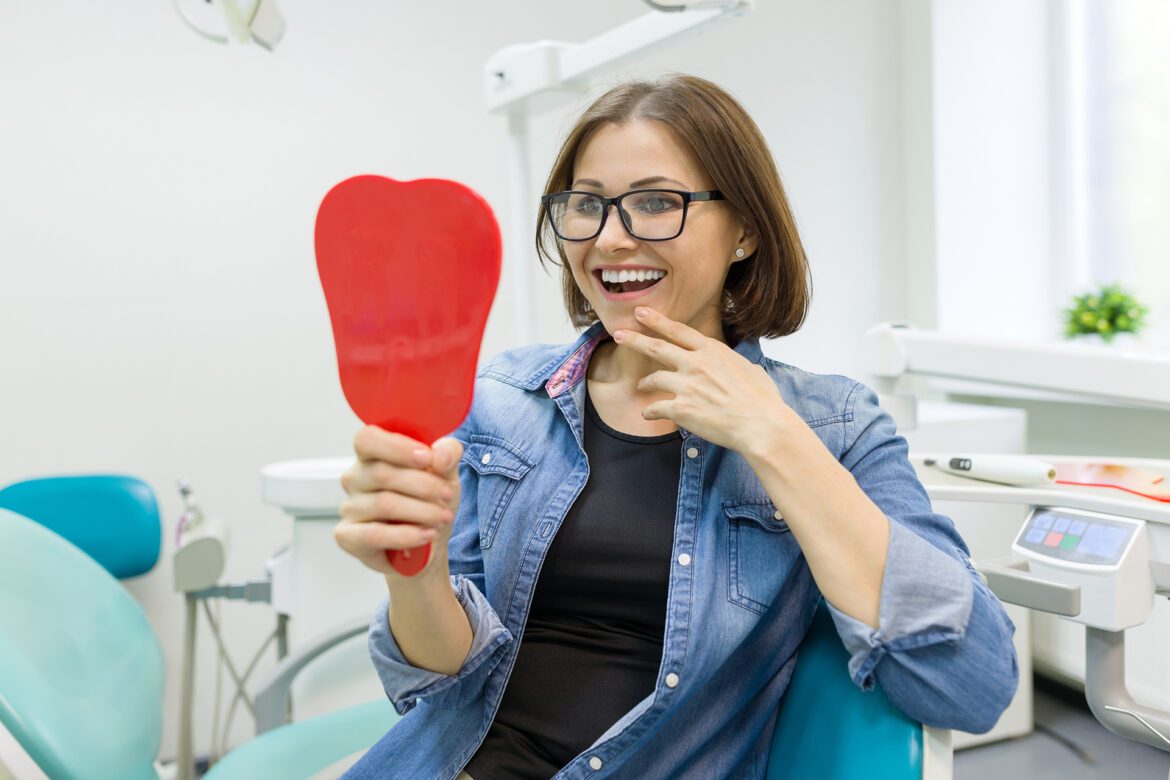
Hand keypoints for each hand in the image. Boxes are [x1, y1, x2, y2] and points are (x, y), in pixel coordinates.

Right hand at [335, 426, 462, 580]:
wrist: (429, 542)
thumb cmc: (430, 501)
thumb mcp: (446, 474)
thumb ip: (447, 455)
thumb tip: (440, 455)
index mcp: (372, 454)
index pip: (367, 439)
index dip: (396, 447)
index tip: (426, 458)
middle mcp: (355, 478)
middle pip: (382, 473)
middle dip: (423, 485)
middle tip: (446, 495)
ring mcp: (349, 507)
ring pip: (383, 504)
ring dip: (421, 511)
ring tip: (443, 517)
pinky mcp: (348, 536)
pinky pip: (375, 534)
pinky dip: (407, 535)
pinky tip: (426, 534)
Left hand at [612, 307, 794, 454]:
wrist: (760, 424)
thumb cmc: (762, 400)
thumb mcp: (752, 370)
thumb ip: (738, 365)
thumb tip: (743, 367)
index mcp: (712, 351)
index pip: (678, 330)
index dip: (657, 320)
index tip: (640, 312)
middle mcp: (695, 363)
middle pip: (657, 347)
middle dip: (634, 339)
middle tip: (619, 334)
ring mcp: (686, 385)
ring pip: (654, 379)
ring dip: (645, 383)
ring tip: (641, 386)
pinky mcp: (681, 409)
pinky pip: (656, 408)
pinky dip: (650, 411)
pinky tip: (648, 415)